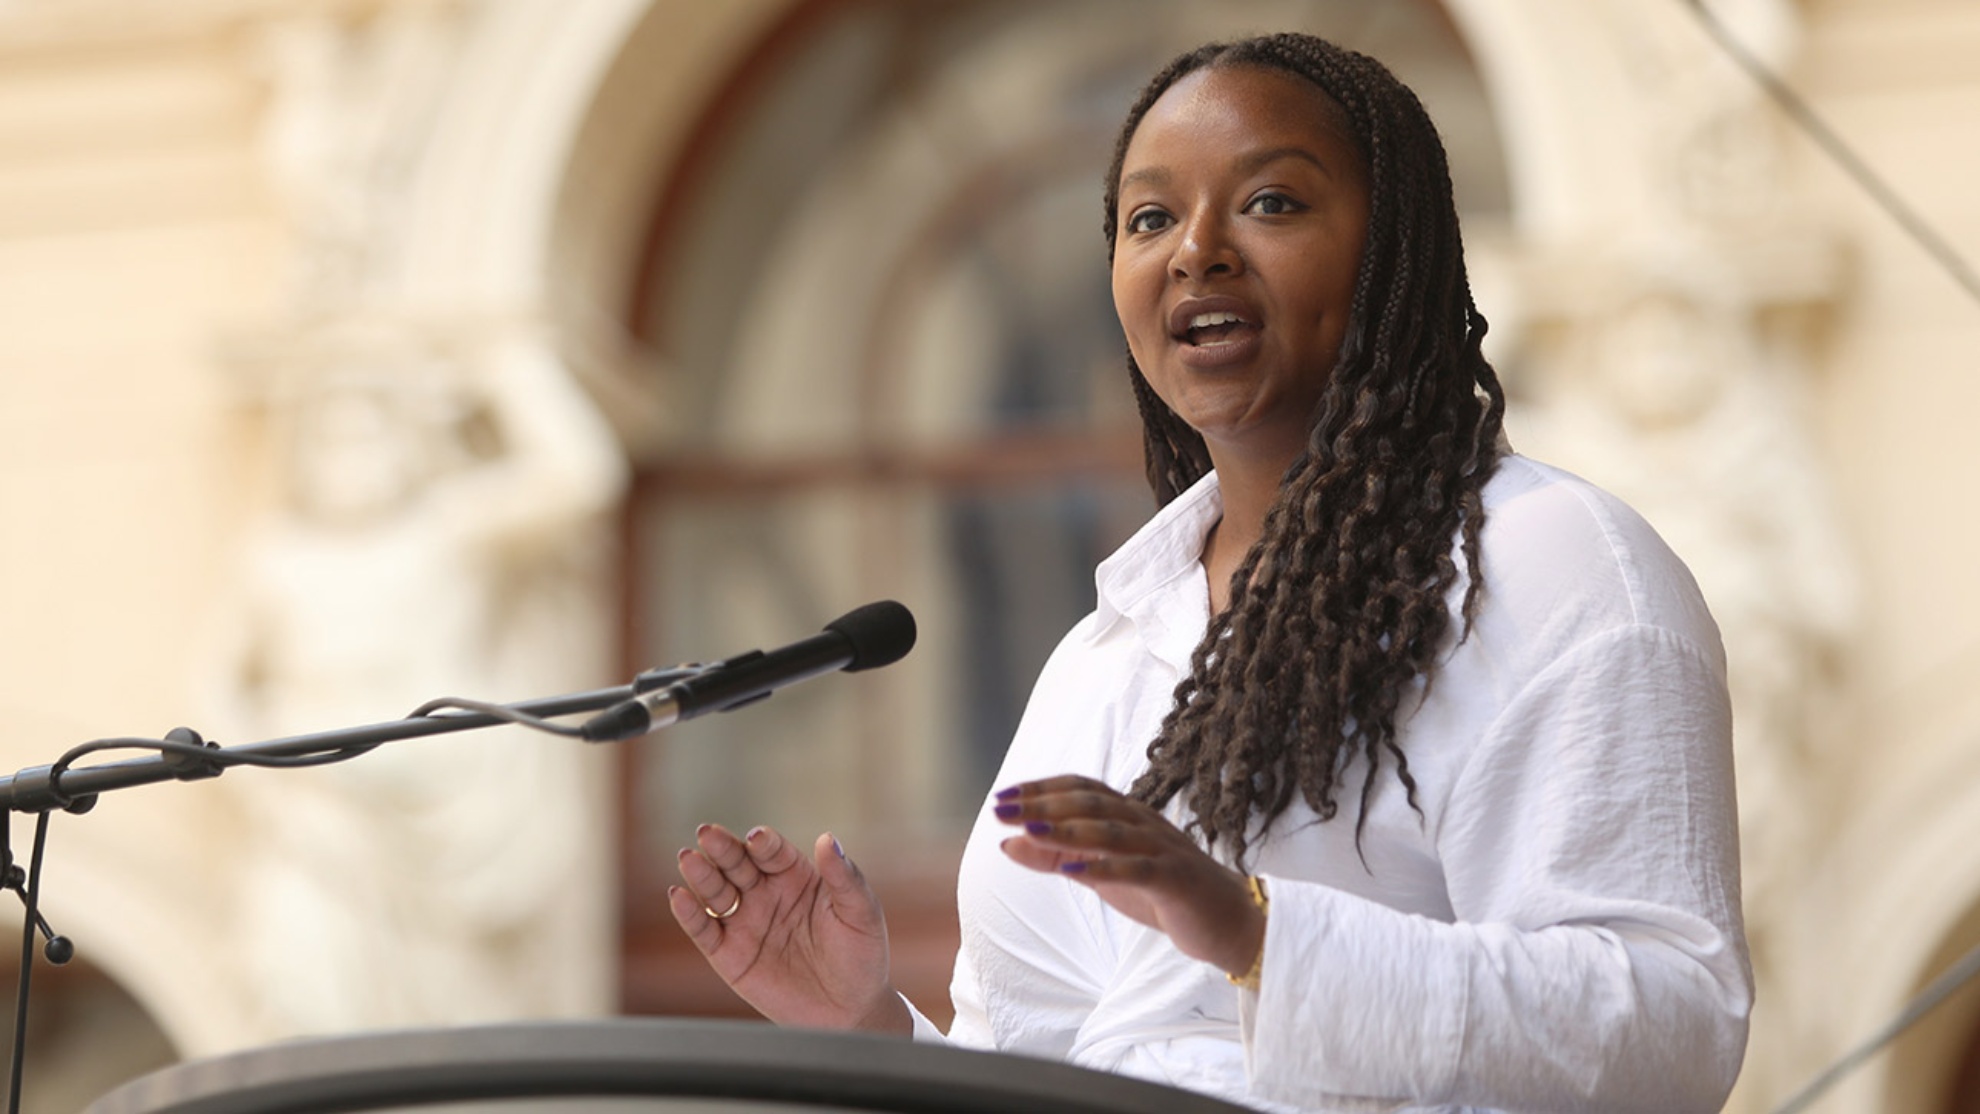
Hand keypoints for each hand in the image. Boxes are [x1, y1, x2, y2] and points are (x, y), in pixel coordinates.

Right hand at [670, 824, 908, 1033]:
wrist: (850, 1010)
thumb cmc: (861, 955)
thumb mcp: (861, 912)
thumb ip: (844, 877)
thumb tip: (828, 839)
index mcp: (796, 876)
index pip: (773, 851)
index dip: (763, 842)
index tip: (756, 838)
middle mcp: (766, 893)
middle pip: (738, 864)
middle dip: (723, 848)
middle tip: (708, 833)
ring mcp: (745, 923)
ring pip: (717, 892)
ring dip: (702, 875)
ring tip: (690, 859)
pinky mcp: (729, 955)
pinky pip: (704, 931)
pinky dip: (689, 914)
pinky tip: (679, 897)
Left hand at [995, 775, 1263, 979]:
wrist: (1229, 923)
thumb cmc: (1161, 893)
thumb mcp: (1101, 874)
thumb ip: (1057, 857)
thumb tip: (1007, 843)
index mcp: (1129, 815)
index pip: (1081, 788)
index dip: (1041, 789)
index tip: (1002, 798)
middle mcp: (1145, 822)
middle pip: (1091, 802)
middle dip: (1044, 804)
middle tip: (1002, 809)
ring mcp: (1162, 848)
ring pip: (1111, 830)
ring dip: (1067, 829)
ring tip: (1030, 830)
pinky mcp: (1175, 878)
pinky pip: (1137, 868)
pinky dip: (1104, 866)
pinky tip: (1072, 868)